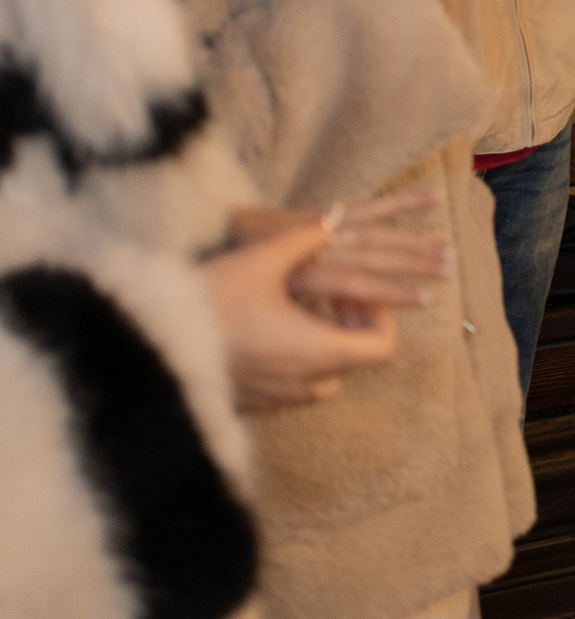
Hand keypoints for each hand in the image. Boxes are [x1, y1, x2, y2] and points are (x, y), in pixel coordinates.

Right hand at [202, 217, 400, 405]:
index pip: (383, 347)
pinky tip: (269, 325)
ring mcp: (276, 396)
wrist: (147, 345)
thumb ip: (305, 237)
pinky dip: (296, 357)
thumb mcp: (262, 259)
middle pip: (355, 358)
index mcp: (319, 351)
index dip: (380, 315)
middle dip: (351, 322)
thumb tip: (333, 218)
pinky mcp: (251, 400)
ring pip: (324, 374)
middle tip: (331, 293)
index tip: (357, 291)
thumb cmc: (209, 302)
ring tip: (299, 307)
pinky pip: (292, 384)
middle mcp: (304, 381)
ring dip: (324, 341)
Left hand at [234, 194, 450, 321]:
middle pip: (373, 257)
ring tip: (447, 251)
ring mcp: (323, 227)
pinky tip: (434, 196)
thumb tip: (345, 349)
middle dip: (414, 265)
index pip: (357, 284)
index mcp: (301, 277)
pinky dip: (402, 201)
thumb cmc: (245, 292)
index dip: (392, 293)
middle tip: (448, 270)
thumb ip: (311, 324)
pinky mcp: (328, 211)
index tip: (425, 301)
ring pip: (377, 235)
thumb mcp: (269, 314)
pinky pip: (370, 205)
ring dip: (415, 242)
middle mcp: (315, 249)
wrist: (221, 239)